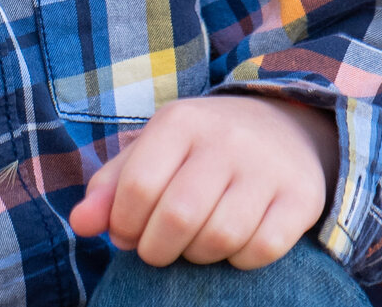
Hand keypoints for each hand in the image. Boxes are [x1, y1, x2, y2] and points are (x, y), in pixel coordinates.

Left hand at [68, 93, 337, 269]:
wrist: (284, 124)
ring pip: (220, 237)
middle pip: (178, 216)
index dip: (124, 224)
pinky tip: (233, 245)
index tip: (128, 233)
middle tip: (158, 248)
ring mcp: (268, 168)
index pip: (138, 186)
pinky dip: (241, 260)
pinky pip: (263, 248)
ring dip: (198, 256)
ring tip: (193, 244)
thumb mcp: (153, 150)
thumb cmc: (202, 148)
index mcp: (182, 121)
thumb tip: (81, 224)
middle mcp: (227, 139)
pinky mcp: (301, 197)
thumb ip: (111, 186)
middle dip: (157, 248)